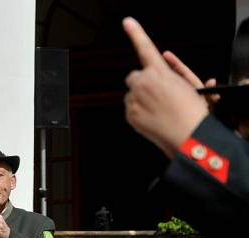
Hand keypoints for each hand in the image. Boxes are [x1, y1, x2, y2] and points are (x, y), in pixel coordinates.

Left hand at [123, 17, 208, 157]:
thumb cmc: (192, 111)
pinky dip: (138, 114)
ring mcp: (134, 98)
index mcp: (160, 71)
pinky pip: (130, 110)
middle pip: (134, 77)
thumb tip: (158, 76)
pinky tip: (153, 119)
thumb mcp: (187, 87)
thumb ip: (169, 78)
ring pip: (132, 95)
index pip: (145, 48)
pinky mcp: (129, 113)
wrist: (188, 134)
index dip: (136, 33)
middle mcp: (144, 81)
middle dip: (141, 84)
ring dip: (140, 100)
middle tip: (156, 96)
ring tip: (159, 111)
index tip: (127, 21)